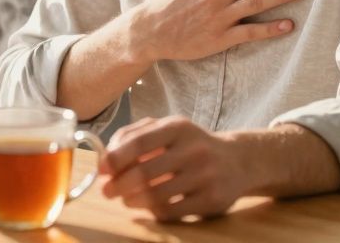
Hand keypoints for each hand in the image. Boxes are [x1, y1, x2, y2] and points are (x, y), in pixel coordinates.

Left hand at [98, 116, 253, 221]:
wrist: (238, 161)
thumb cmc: (191, 145)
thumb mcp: (167, 130)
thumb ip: (134, 135)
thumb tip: (106, 158)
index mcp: (178, 127)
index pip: (139, 142)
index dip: (115, 158)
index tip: (101, 170)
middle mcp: (193, 149)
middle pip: (145, 172)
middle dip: (119, 185)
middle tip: (107, 191)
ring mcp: (205, 175)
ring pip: (157, 195)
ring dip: (133, 200)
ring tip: (126, 199)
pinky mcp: (212, 200)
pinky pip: (173, 211)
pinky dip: (154, 212)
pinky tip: (149, 208)